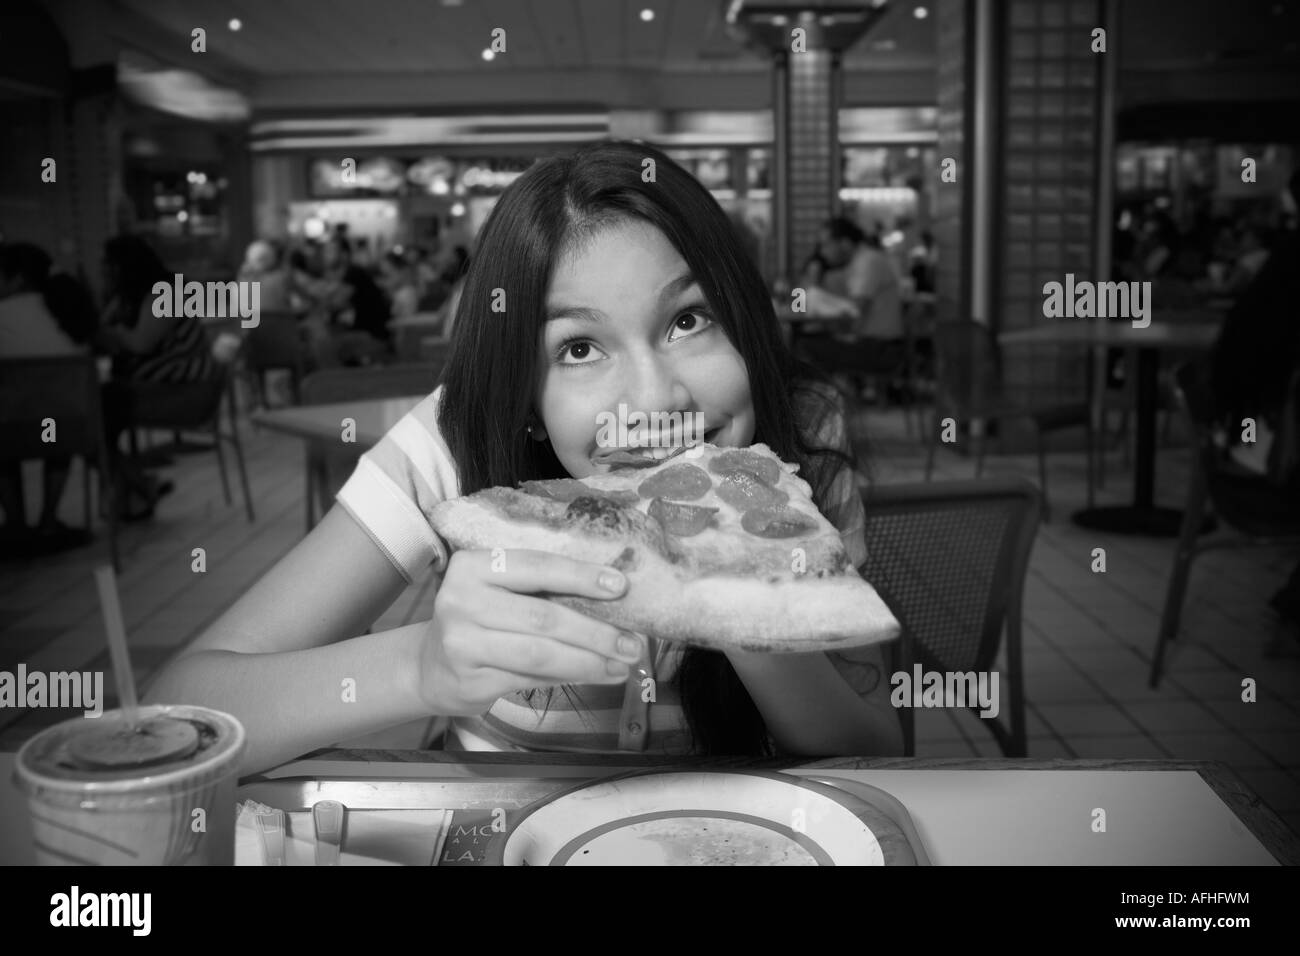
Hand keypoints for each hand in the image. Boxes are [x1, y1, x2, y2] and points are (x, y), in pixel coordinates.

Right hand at [416, 549, 644, 715]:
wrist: (429, 666)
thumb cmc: (480, 618)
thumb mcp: (499, 591)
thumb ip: (540, 588)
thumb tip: (613, 595)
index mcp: (473, 566)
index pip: (536, 566)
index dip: (580, 576)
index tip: (620, 586)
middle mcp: (461, 601)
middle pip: (542, 617)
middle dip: (595, 632)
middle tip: (633, 642)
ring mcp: (462, 643)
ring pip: (540, 654)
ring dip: (588, 661)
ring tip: (622, 664)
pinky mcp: (470, 680)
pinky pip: (530, 679)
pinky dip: (569, 677)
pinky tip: (596, 675)